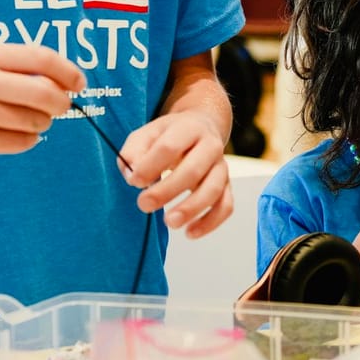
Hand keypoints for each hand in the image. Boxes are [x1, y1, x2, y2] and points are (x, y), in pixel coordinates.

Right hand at [0, 43, 82, 156]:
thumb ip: (22, 66)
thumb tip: (68, 82)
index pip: (42, 59)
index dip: (69, 72)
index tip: (79, 83)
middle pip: (46, 94)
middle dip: (62, 102)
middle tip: (61, 105)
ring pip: (37, 122)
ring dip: (43, 121)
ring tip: (29, 116)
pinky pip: (22, 143)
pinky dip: (29, 139)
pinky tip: (15, 131)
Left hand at [119, 109, 229, 235]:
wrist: (201, 127)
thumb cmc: (168, 136)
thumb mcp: (146, 135)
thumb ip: (133, 152)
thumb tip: (133, 176)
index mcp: (188, 128)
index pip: (169, 147)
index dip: (150, 166)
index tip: (134, 181)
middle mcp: (210, 145)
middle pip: (193, 170)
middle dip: (166, 191)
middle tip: (144, 205)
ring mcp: (221, 166)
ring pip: (213, 190)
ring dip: (191, 209)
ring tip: (169, 222)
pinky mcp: (227, 185)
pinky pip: (225, 206)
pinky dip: (210, 222)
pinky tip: (190, 232)